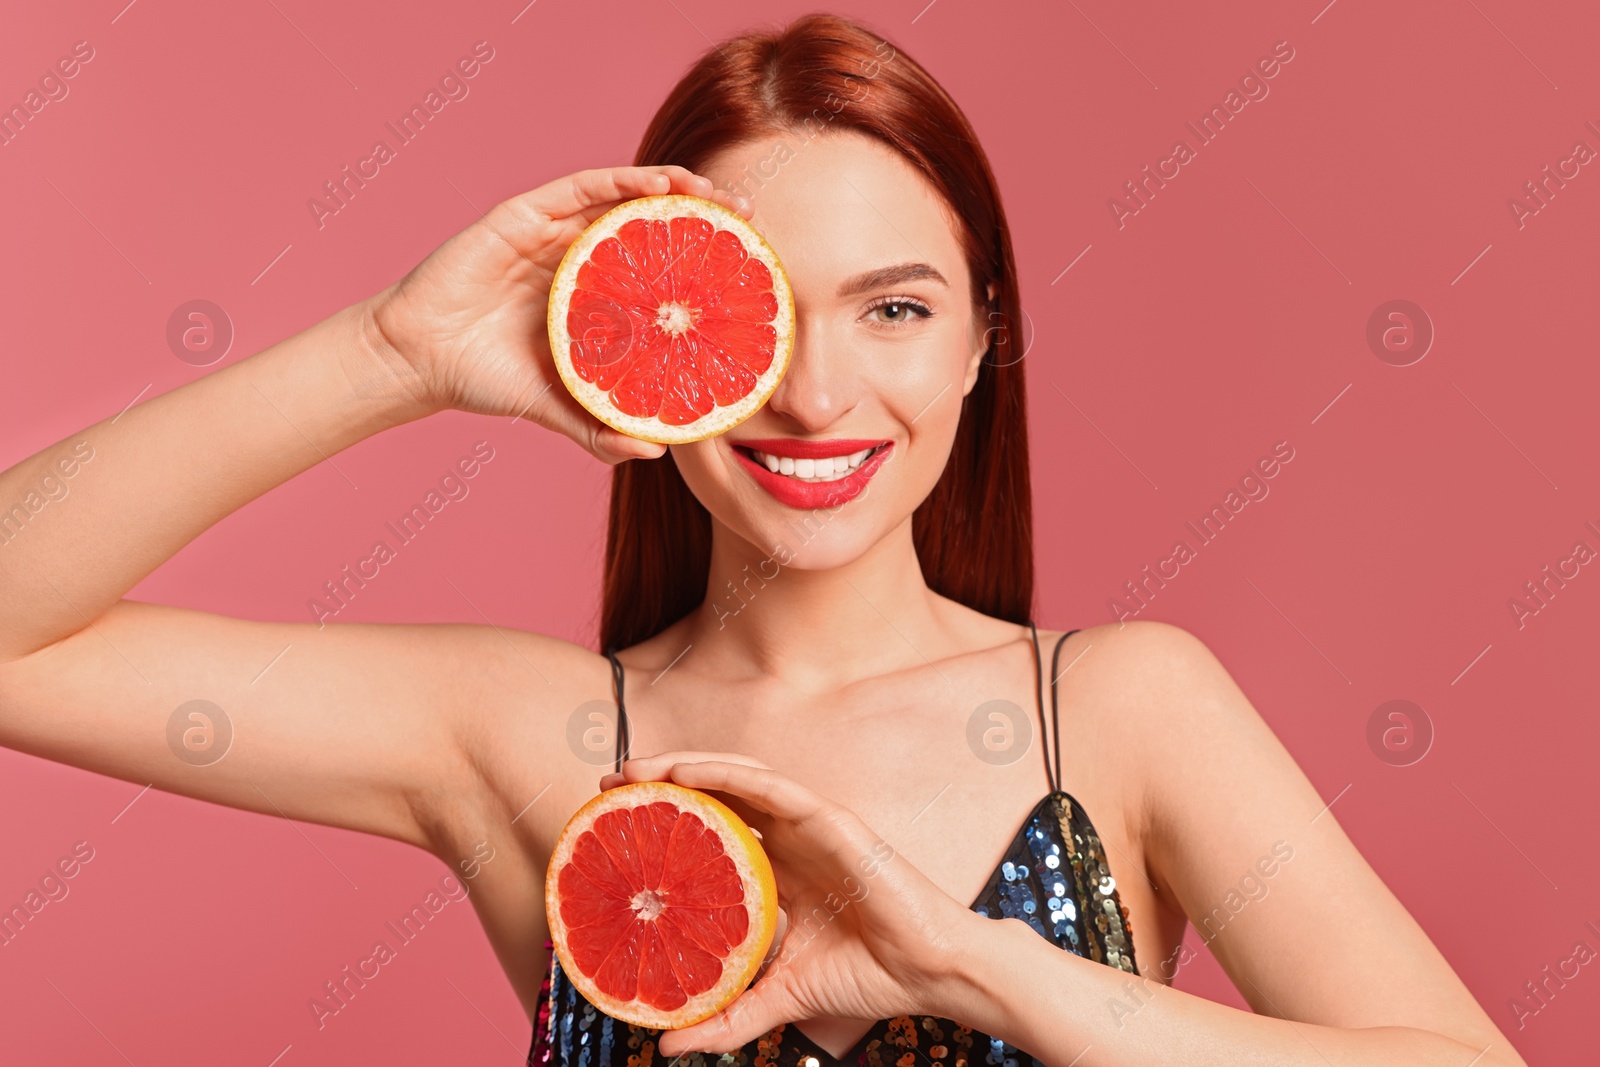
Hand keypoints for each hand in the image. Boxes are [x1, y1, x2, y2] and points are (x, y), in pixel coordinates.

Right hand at [353, 166, 750, 463]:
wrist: (418, 359)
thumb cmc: (483, 380)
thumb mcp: (554, 409)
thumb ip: (600, 430)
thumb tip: (657, 452)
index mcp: (590, 297)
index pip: (655, 269)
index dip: (699, 263)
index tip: (746, 268)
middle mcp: (578, 257)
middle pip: (649, 225)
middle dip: (700, 217)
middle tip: (748, 220)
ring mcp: (552, 232)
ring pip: (622, 197)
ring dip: (671, 188)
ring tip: (712, 193)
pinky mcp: (525, 214)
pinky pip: (582, 187)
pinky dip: (622, 180)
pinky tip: (659, 184)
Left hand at [598, 753, 978, 1056]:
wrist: (928, 972)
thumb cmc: (866, 975)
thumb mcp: (778, 996)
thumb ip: (727, 1016)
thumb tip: (667, 1044)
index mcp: (777, 871)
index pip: (712, 833)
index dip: (666, 824)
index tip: (614, 827)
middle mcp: (788, 840)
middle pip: (716, 796)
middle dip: (661, 785)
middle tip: (609, 788)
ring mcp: (808, 824)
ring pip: (736, 778)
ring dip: (682, 767)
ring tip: (635, 769)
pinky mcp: (829, 817)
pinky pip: (769, 785)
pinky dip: (725, 773)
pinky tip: (686, 772)